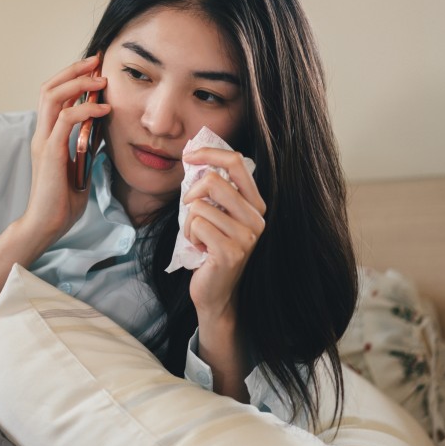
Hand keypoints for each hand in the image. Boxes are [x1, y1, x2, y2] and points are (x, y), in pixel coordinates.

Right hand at [19, 55, 110, 248]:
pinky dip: (85, 109)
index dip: (71, 78)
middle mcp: (41, 133)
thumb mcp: (79, 167)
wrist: (46, 224)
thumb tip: (101, 131)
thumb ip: (85, 147)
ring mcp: (43, 141)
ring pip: (52, 97)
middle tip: (96, 61)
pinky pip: (65, 120)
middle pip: (49, 88)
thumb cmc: (62, 201)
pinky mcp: (50, 152)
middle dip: (73, 70)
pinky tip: (103, 108)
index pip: (53, 96)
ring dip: (78, 83)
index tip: (93, 69)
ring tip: (100, 79)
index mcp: (47, 136)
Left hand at [180, 147, 266, 324]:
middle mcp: (256, 218)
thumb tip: (193, 156)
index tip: (189, 156)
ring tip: (200, 238)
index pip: (237, 162)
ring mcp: (246, 236)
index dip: (209, 153)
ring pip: (199, 206)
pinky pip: (196, 225)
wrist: (216, 292)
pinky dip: (189, 235)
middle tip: (189, 208)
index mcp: (255, 204)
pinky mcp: (231, 252)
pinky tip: (200, 249)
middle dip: (192, 192)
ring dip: (188, 223)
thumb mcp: (215, 214)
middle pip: (215, 180)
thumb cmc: (210, 248)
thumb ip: (211, 190)